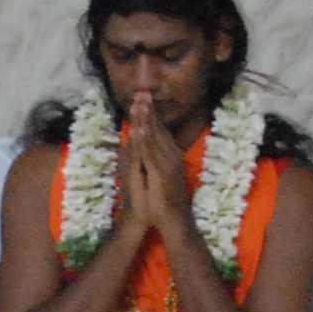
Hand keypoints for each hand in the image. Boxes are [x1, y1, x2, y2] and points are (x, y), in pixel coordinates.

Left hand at [119, 91, 194, 236]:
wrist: (173, 219)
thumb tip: (143, 144)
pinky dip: (145, 140)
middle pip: (157, 129)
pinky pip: (151, 153)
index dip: (150, 114)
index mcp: (169, 155)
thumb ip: (151, 159)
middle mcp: (170, 156)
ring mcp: (167, 163)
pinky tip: (140, 128)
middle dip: (148, 111)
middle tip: (141, 92)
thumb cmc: (163, 200)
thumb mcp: (156, 175)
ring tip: (139, 103)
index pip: (159, 130)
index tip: (142, 97)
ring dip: (146, 120)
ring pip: (154, 138)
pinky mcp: (162, 173)